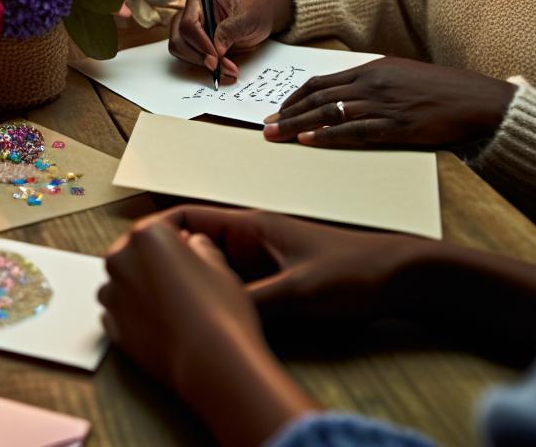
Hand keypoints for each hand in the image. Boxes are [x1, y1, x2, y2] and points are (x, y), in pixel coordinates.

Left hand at [100, 208, 314, 442]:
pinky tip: (165, 322)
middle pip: (138, 251)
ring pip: (126, 282)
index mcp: (147, 235)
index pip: (164, 224)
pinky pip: (122, 312)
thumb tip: (193, 245)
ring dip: (144, 286)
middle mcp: (121, 260)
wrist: (211, 362)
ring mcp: (113, 295)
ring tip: (177, 303)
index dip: (183, 233)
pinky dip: (137, 314)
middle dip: (158, 260)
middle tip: (187, 276)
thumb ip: (199, 246)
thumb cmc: (220, 312)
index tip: (192, 242)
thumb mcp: (219, 263)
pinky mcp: (113, 327)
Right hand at [155, 205, 430, 322]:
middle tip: (145, 289)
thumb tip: (207, 314)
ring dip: (197, 282)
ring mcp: (265, 258)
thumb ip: (251, 300)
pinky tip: (213, 316)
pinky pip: (236, 286)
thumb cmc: (356, 272)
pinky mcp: (278, 279)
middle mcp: (253, 237)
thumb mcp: (298, 291)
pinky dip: (221, 297)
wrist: (403, 277)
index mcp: (252, 224)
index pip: (188, 218)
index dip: (157, 233)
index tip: (132, 254)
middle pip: (196, 246)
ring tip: (170, 305)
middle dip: (171, 264)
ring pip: (216, 268)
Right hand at [168, 0, 292, 80]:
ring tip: (226, 68)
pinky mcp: (193, 41)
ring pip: (181, 50)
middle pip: (180, 39)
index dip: (200, 43)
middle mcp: (190, 12)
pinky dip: (204, 65)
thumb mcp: (247, 17)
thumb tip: (217, 50)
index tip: (215, 58)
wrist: (260, 15)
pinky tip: (221, 68)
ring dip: (201, 63)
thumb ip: (230, 31)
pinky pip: (189, 57)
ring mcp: (189, 28)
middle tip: (221, 67)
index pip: (189, 23)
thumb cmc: (254, 9)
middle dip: (200, 57)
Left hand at [264, 57, 514, 148]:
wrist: (477, 100)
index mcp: (371, 69)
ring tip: (275, 135)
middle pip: (318, 97)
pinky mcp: (397, 125)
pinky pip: (354, 131)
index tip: (278, 109)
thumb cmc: (440, 90)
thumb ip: (371, 84)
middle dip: (287, 112)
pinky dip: (327, 136)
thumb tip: (343, 96)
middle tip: (265, 126)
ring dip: (297, 125)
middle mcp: (372, 83)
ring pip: (329, 113)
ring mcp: (383, 104)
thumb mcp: (400, 76)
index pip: (321, 81)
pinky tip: (308, 141)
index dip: (295, 97)